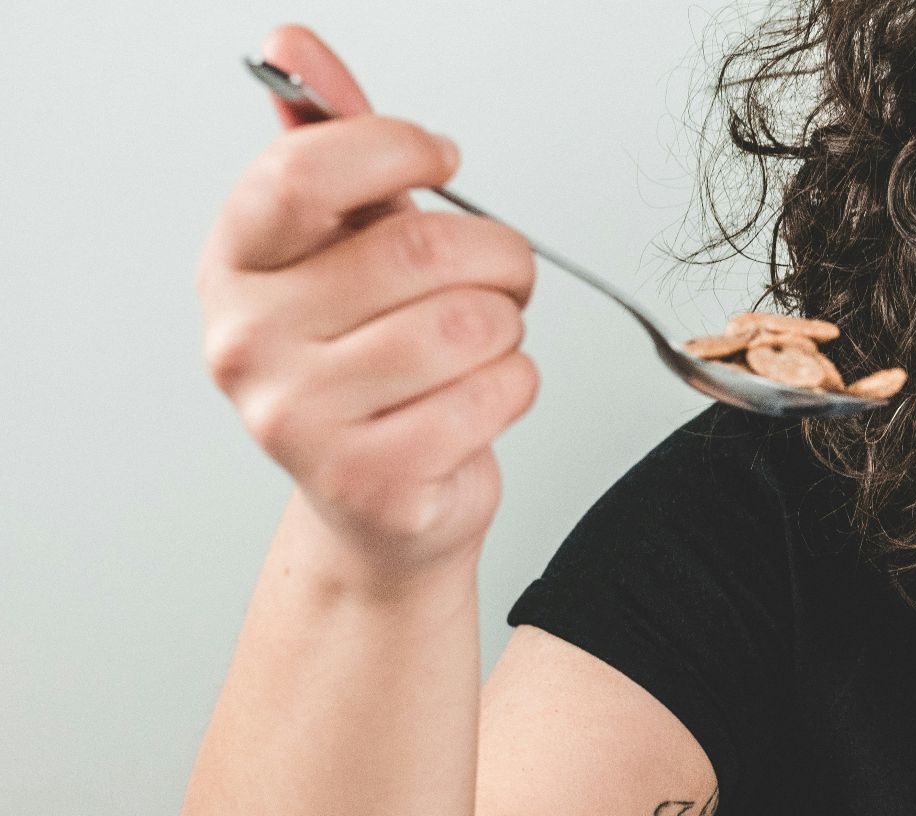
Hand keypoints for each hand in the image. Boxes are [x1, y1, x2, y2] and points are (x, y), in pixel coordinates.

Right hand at [197, 25, 538, 586]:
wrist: (378, 505)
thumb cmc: (370, 363)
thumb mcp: (348, 245)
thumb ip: (332, 145)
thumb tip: (293, 44)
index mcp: (235, 264)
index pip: (308, 170)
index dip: (399, 147)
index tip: (443, 159)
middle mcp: (247, 340)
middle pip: (420, 251)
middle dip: (499, 255)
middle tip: (505, 273)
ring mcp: (298, 419)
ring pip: (469, 327)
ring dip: (510, 327)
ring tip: (486, 341)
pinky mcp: (370, 480)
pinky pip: (494, 394)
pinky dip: (517, 387)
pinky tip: (481, 398)